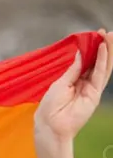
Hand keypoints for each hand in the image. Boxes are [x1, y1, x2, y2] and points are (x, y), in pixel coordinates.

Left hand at [34, 29, 112, 149]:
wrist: (50, 125)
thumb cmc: (51, 106)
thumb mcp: (61, 82)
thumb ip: (73, 69)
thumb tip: (80, 53)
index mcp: (75, 80)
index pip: (87, 61)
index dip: (91, 49)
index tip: (95, 35)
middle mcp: (85, 83)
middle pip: (97, 62)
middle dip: (103, 47)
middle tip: (107, 32)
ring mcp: (92, 88)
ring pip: (103, 67)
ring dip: (107, 51)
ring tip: (109, 36)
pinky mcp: (95, 94)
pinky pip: (100, 75)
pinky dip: (102, 61)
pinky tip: (103, 49)